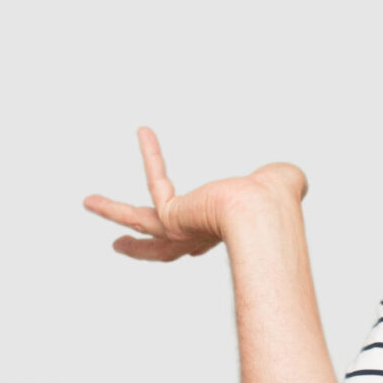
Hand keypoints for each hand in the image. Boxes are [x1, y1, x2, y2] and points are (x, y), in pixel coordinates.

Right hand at [83, 127, 306, 261]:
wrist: (262, 211)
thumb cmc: (276, 203)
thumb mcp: (281, 190)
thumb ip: (282, 183)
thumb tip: (294, 179)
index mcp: (222, 238)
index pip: (202, 243)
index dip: (195, 244)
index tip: (194, 251)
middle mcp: (198, 239)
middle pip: (161, 249)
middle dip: (140, 248)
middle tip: (120, 246)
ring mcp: (181, 232)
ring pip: (137, 221)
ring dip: (112, 211)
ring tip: (88, 201)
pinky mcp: (170, 219)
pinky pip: (154, 180)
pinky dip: (151, 153)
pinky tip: (144, 130)